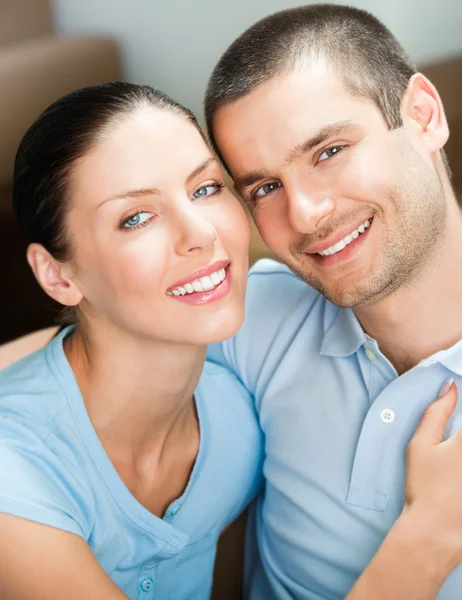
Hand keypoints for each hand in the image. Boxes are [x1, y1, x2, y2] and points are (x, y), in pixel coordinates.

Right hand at [403, 380, 461, 568]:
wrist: (436, 532)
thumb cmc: (424, 486)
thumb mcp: (420, 445)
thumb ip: (436, 412)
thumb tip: (450, 387)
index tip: (458, 406)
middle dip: (460, 432)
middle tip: (451, 449)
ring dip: (461, 457)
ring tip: (454, 464)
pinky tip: (458, 472)